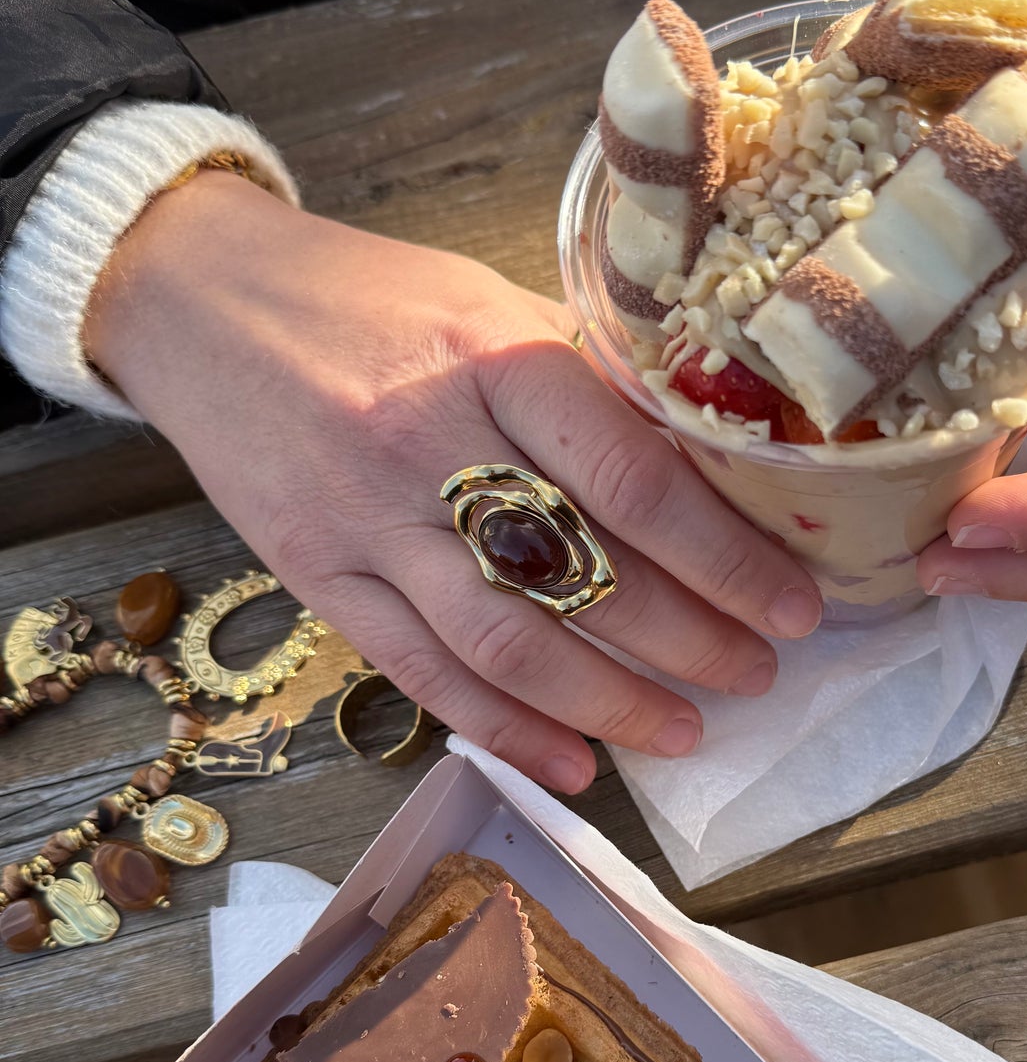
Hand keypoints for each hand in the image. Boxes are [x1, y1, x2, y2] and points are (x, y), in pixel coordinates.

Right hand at [85, 173, 821, 790]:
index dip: (727, 560)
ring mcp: (366, 523)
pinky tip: (573, 764)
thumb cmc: (370, 297)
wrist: (198, 301)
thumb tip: (708, 466)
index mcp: (494, 359)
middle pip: (582, 576)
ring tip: (686, 732)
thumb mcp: (489, 302)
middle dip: (689, 642)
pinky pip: (420, 675)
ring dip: (609, 703)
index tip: (792, 608)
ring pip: (506, 645)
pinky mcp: (319, 579)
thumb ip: (586, 382)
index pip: (635, 482)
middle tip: (757, 676)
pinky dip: (504, 730)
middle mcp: (429, 446)